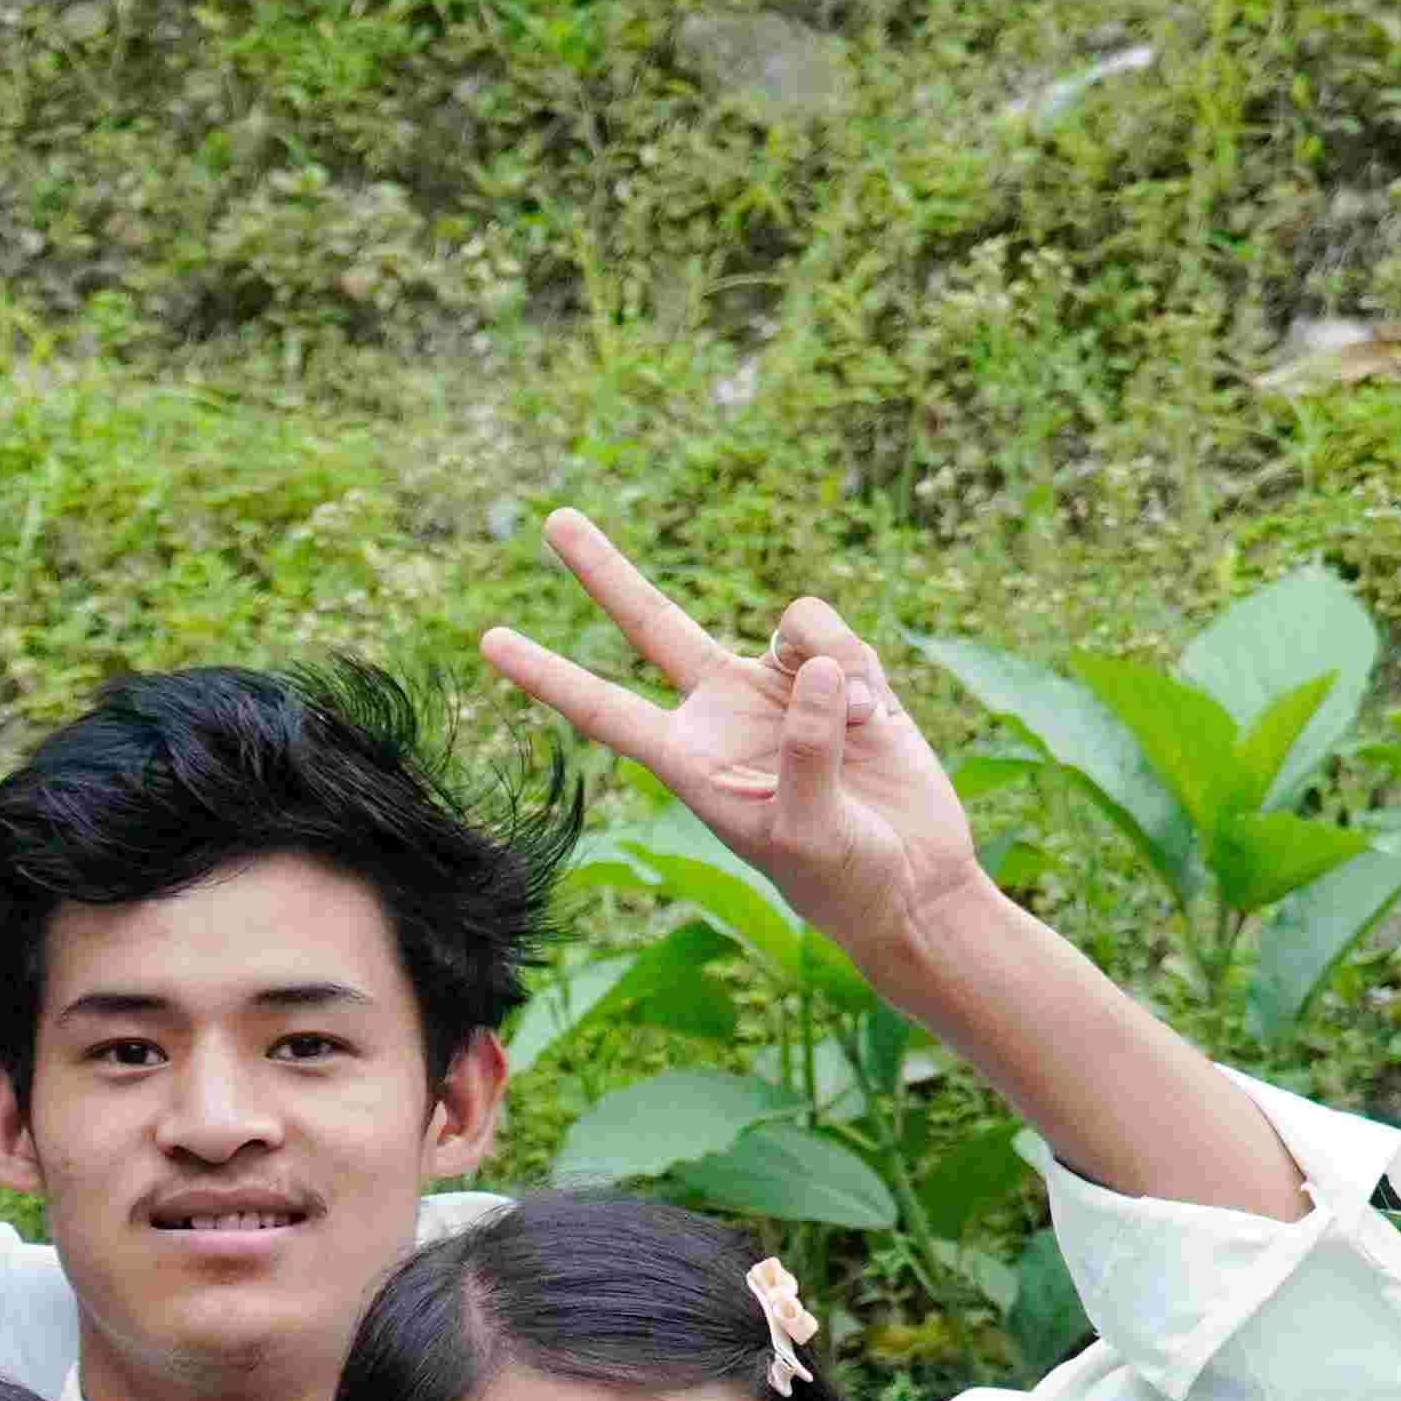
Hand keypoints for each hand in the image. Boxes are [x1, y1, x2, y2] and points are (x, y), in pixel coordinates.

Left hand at [476, 508, 985, 980]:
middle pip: (650, 624)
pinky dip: (860, 664)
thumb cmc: (843, 879)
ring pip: (791, 623)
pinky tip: (881, 715)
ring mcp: (781, 688)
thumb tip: (820, 673)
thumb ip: (806, 753)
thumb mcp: (810, 834)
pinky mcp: (844, 677)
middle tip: (550, 519)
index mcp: (689, 760)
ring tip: (863, 722)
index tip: (488, 641)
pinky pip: (837, 637)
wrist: (911, 881)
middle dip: (602, 572)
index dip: (548, 675)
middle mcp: (722, 712)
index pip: (604, 709)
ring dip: (830, 655)